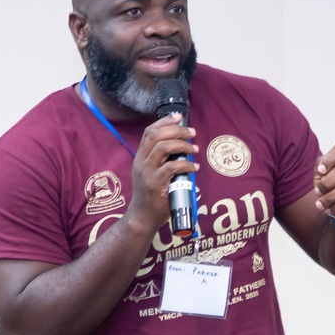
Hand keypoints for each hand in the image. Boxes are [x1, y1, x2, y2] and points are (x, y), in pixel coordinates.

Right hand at [129, 113, 198, 231]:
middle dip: (177, 130)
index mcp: (140, 157)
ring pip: (163, 147)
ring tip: (195, 149)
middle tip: (192, 133)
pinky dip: (186, 164)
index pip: (149, 132)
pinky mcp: (156, 184)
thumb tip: (182, 147)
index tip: (179, 117)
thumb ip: (161, 161)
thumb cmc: (151, 196)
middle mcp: (141, 162)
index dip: (164, 121)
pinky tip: (194, 167)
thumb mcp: (151, 173)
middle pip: (156, 135)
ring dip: (183, 145)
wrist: (142, 218)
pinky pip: (172, 167)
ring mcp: (148, 172)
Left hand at [313, 143, 334, 220]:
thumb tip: (321, 169)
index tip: (320, 171)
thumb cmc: (331, 182)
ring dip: (330, 197)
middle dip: (327, 182)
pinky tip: (328, 210)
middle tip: (317, 191)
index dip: (330, 159)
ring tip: (319, 204)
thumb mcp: (322, 173)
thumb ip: (320, 166)